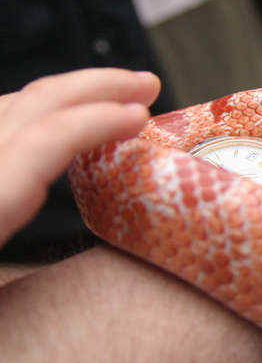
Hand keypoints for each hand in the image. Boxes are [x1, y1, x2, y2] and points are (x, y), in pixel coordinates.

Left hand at [0, 69, 159, 246]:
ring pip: (9, 105)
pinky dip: (35, 112)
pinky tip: (57, 125)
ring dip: (69, 95)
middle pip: (32, 105)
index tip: (144, 116)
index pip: (46, 140)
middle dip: (97, 87)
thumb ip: (51, 276)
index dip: (101, 120)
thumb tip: (113, 260)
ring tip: (115, 99)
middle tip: (147, 86)